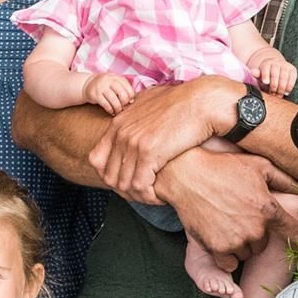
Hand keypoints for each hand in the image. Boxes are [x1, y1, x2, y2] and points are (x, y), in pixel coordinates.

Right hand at [85, 73, 135, 114]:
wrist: (87, 84)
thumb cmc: (105, 86)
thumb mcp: (113, 83)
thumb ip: (123, 89)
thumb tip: (131, 101)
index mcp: (115, 77)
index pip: (127, 86)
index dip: (131, 96)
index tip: (129, 101)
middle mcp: (108, 80)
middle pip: (122, 93)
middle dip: (124, 102)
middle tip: (123, 107)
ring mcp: (101, 87)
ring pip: (114, 100)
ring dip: (117, 108)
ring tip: (118, 111)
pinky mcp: (95, 94)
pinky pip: (106, 104)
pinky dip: (110, 109)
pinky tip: (111, 111)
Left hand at [89, 77, 241, 202]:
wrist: (201, 101)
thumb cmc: (182, 101)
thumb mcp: (150, 101)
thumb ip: (136, 110)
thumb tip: (133, 110)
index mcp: (119, 123)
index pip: (96, 159)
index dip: (110, 174)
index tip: (127, 179)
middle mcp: (122, 133)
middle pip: (109, 175)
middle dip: (124, 189)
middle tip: (142, 193)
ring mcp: (133, 142)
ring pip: (123, 184)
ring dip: (138, 195)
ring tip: (153, 196)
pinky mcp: (150, 152)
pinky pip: (140, 185)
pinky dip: (150, 195)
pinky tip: (161, 195)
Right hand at [159, 147, 297, 260]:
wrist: (187, 176)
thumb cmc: (224, 167)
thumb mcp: (259, 166)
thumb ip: (284, 179)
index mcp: (268, 209)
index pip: (294, 233)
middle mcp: (255, 228)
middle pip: (264, 244)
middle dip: (257, 234)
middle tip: (242, 218)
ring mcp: (236, 240)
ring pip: (246, 253)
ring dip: (241, 245)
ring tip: (228, 225)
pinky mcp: (217, 248)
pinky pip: (229, 262)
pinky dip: (226, 255)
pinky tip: (220, 238)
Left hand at [249, 50, 296, 96]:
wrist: (276, 68)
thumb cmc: (267, 75)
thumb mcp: (260, 75)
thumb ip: (256, 74)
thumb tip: (253, 72)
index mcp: (267, 63)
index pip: (266, 68)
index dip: (265, 75)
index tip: (266, 82)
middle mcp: (276, 62)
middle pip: (275, 74)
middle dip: (274, 85)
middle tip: (272, 93)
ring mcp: (285, 65)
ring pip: (284, 76)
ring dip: (282, 87)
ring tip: (279, 94)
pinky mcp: (292, 70)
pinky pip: (292, 78)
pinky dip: (289, 86)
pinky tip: (286, 92)